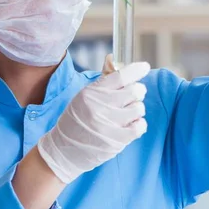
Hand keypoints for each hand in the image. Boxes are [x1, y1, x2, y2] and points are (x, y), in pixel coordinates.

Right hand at [37, 56, 149, 183]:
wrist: (63, 149)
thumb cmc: (76, 119)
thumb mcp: (84, 96)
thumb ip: (102, 81)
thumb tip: (112, 58)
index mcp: (92, 93)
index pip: (120, 76)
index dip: (136, 70)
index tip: (144, 67)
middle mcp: (100, 107)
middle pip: (135, 91)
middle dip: (137, 91)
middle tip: (132, 96)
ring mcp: (108, 125)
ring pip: (139, 108)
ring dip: (136, 109)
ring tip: (127, 113)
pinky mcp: (116, 141)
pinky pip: (140, 127)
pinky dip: (139, 124)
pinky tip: (131, 124)